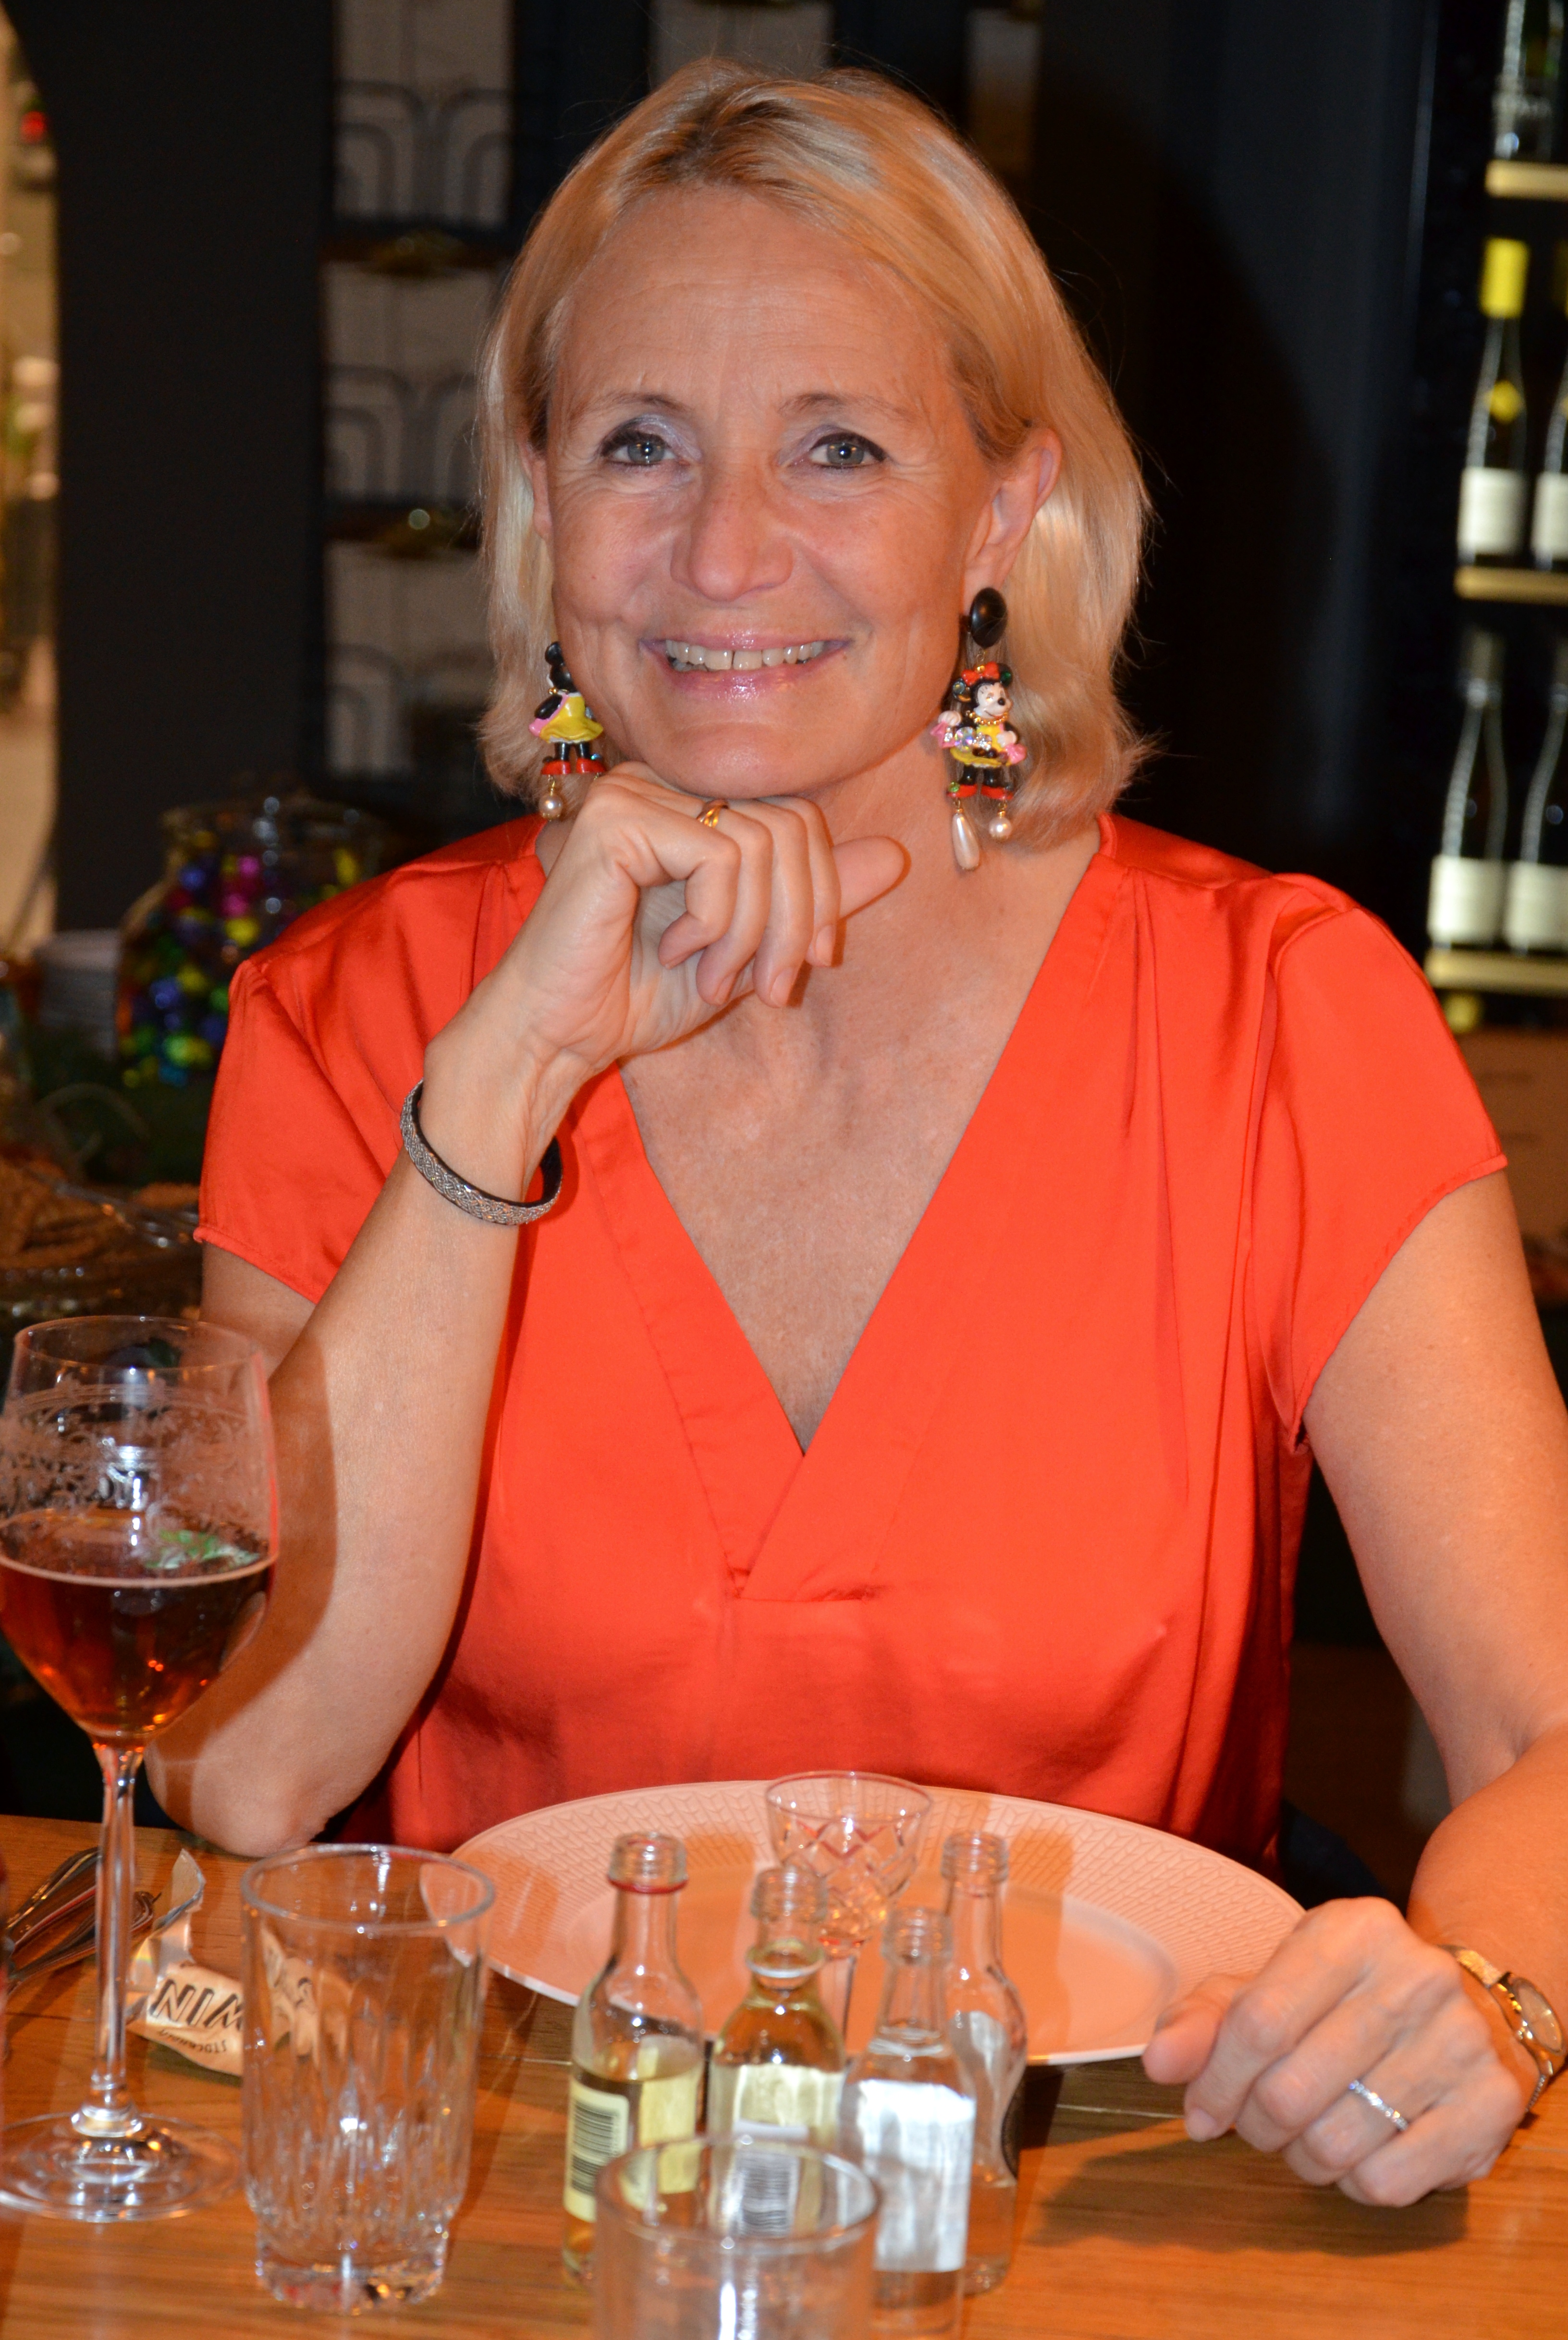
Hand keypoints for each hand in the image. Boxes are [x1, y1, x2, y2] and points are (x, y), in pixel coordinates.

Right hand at [422, 770, 903, 1177]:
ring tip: (716, 977)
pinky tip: (675, 951)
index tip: (807, 964)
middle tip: (771, 986)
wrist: (558, 1033)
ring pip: (761, 843)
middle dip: (798, 918)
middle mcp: (663, 784)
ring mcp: (635, 792)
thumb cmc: (638, 993)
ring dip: (753, 932)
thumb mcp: (750, 946)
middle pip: (792, 825)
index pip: (800, 818)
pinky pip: (720, 856)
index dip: (824, 894)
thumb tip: (897, 855)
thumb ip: (812, 897)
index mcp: (692, 804)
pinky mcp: (616, 819)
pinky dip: (715, 921)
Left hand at [1142, 1898, 1532, 2204]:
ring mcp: (1461, 2041)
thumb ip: (1206, 2018)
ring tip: (1307, 2137)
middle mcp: (1415, 1977)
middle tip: (1258, 2124)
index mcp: (1353, 1931)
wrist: (1469, 2009)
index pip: (1256, 2021)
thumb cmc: (1345, 2000)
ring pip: (1335, 2144)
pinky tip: (1360, 2151)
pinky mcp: (1491, 2105)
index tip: (1199, 2112)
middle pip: (1289, 2090)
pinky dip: (1355, 2183)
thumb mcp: (1272, 1985)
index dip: (1215, 2081)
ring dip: (1302, 2159)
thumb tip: (1157, 2061)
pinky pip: (1388, 2181)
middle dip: (1255, 2125)